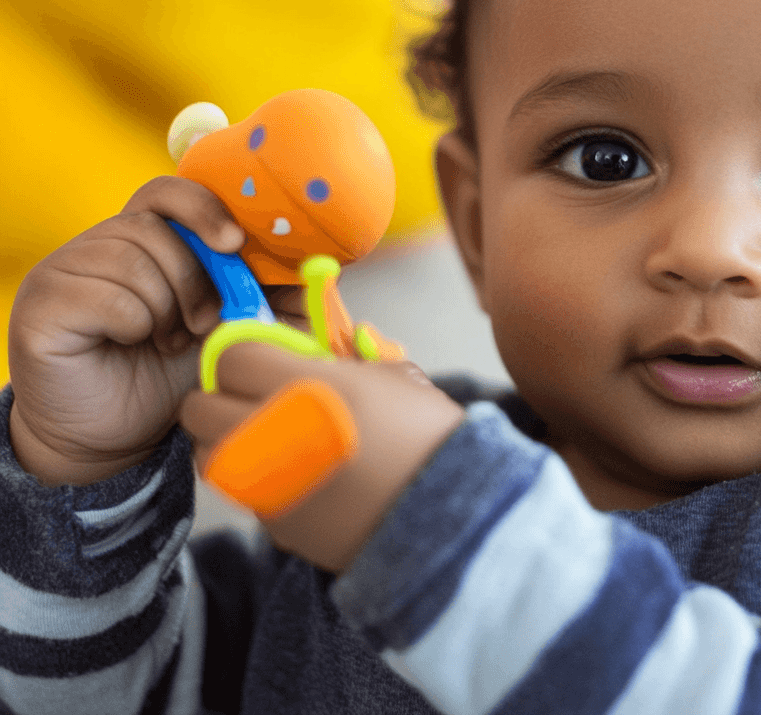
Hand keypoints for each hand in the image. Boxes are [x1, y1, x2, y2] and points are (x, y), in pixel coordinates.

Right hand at [8, 176, 248, 484]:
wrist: (115, 435)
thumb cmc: (172, 376)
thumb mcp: (234, 333)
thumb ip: (274, 300)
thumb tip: (320, 270)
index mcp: (146, 240)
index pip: (170, 193)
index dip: (206, 209)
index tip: (236, 242)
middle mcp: (101, 243)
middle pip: (158, 227)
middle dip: (195, 278)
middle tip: (201, 321)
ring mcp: (65, 268)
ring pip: (133, 261)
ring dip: (164, 308)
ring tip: (164, 338)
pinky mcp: (42, 302)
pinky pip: (106, 297)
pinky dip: (131, 326)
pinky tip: (128, 344)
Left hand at [180, 342, 465, 571]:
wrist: (446, 512)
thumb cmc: (427, 435)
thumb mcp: (394, 376)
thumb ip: (345, 360)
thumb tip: (322, 358)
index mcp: (299, 385)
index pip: (230, 357)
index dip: (247, 354)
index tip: (267, 359)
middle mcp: (269, 432)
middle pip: (198, 407)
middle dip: (221, 398)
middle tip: (256, 398)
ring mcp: (265, 483)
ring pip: (209, 454)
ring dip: (228, 441)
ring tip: (268, 440)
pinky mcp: (272, 522)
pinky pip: (242, 492)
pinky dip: (258, 481)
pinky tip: (298, 477)